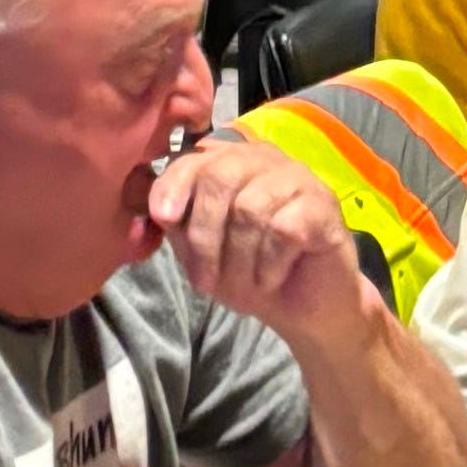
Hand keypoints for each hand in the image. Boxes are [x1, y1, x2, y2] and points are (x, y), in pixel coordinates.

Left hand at [150, 134, 370, 342]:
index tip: (162, 218)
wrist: (303, 308)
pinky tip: (271, 278)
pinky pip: (284, 230)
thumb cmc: (249, 272)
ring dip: (239, 260)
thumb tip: (143, 202)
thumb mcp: (199, 250)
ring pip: (250, 208)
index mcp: (231, 162)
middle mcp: (265, 160)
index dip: (174, 185)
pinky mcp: (324, 207)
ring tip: (245, 285)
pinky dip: (269, 264)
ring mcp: (299, 180)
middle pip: (220, 176)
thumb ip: (174, 222)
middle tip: (205, 281)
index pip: (194, 158)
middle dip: (205, 235)